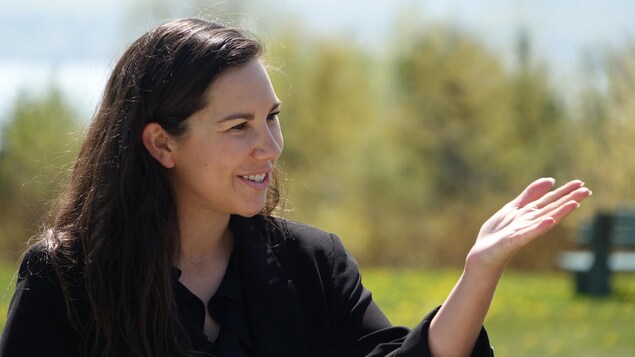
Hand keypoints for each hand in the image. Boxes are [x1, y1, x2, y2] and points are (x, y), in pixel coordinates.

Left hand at [467, 178, 591, 273]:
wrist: (483, 253)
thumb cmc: (498, 233)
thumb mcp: (514, 208)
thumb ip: (530, 196)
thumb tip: (551, 181)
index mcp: (530, 214)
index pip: (550, 200)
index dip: (565, 192)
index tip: (581, 182)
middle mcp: (531, 222)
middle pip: (552, 209)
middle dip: (568, 200)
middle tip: (587, 191)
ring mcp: (524, 232)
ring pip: (544, 220)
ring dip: (559, 212)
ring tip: (574, 203)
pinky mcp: (514, 241)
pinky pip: (528, 233)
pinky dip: (539, 227)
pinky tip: (549, 220)